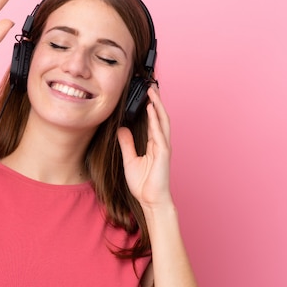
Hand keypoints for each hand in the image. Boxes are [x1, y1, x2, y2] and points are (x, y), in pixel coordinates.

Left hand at [117, 86, 172, 209]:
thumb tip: (122, 129)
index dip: (150, 107)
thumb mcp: (130, 160)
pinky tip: (151, 109)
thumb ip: (127, 144)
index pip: (152, 121)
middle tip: (151, 86)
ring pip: (162, 121)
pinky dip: (155, 120)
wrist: (151, 200)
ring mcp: (163, 147)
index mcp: (154, 144)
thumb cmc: (144, 184)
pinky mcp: (163, 153)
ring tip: (152, 92)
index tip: (146, 95)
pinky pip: (160, 133)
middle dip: (156, 101)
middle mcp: (161, 143)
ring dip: (158, 105)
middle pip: (159, 117)